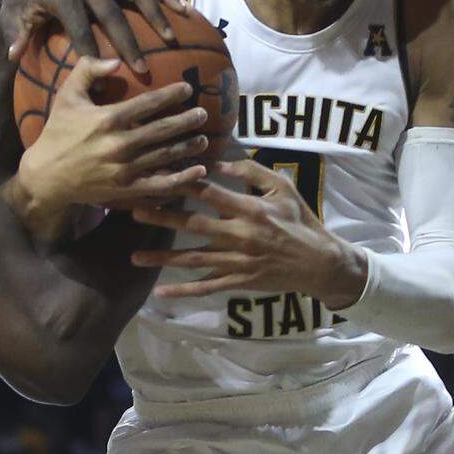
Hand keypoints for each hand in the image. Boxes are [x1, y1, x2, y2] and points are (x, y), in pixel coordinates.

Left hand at [0, 0, 187, 73]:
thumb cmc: (24, 3)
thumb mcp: (12, 15)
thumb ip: (15, 34)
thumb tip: (14, 55)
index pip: (77, 25)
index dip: (90, 50)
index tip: (103, 76)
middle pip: (111, 13)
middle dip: (127, 41)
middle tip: (140, 69)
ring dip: (156, 15)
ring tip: (172, 40)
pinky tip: (188, 12)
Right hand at [14, 56, 209, 217]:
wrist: (46, 175)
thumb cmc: (58, 131)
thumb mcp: (67, 96)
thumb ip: (88, 71)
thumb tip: (117, 61)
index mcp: (108, 119)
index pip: (148, 104)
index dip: (171, 94)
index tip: (188, 88)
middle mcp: (120, 144)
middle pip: (163, 130)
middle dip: (187, 121)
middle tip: (203, 114)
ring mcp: (125, 169)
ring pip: (165, 156)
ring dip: (188, 147)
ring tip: (204, 139)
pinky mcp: (126, 189)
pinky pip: (160, 185)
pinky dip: (182, 179)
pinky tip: (198, 172)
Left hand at [129, 160, 367, 307]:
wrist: (319, 263)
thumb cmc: (299, 220)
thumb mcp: (282, 188)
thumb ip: (251, 171)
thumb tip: (218, 161)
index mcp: (250, 209)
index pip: (210, 194)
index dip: (183, 183)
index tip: (159, 176)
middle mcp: (240, 236)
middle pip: (194, 225)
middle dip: (162, 217)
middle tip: (133, 211)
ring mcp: (237, 261)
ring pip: (193, 259)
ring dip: (163, 257)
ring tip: (134, 256)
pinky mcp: (238, 281)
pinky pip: (206, 287)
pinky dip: (183, 291)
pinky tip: (159, 291)